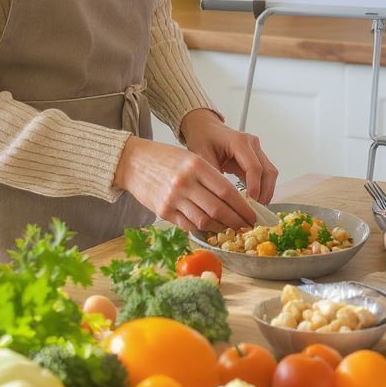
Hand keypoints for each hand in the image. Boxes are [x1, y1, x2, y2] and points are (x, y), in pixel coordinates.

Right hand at [113, 135, 256, 233]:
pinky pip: (188, 226)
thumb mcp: (190, 157)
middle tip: (247, 226)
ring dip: (221, 228)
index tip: (253, 214)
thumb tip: (234, 199)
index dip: (243, 206)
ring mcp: (173, 199)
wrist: (132, 161)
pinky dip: (202, 229)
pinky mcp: (163, 211)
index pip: (227, 191)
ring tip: (231, 228)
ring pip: (205, 221)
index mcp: (196, 165)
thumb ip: (210, 176)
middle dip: (237, 221)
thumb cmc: (164, 158)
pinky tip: (211, 228)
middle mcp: (185, 182)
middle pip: (218, 209)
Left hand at [179, 108, 278, 203]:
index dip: (254, 187)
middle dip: (264, 193)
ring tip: (255, 209)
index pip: (254, 167)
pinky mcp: (257, 156)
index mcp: (239, 141)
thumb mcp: (203, 156)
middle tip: (254, 211)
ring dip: (266, 192)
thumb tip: (222, 199)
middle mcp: (252, 144)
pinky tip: (254, 201)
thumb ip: (213, 175)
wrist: (205, 127)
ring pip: (270, 173)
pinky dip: (262, 188)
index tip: (250, 204)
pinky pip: (265, 174)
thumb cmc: (203, 138)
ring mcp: (257, 149)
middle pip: (268, 171)